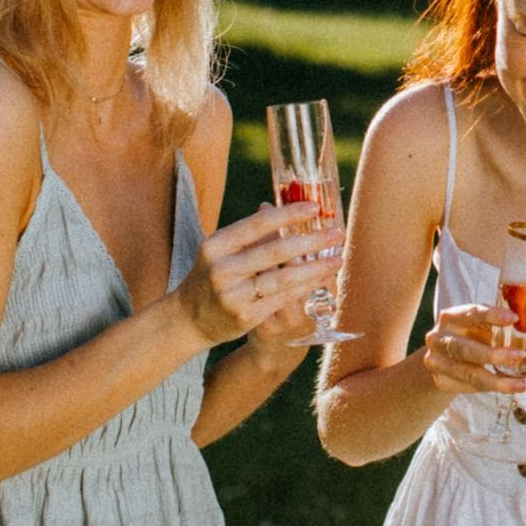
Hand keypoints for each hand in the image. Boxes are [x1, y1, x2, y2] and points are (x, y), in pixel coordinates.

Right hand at [174, 201, 342, 346]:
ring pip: (283, 279)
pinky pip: (282, 299)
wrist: (187, 320)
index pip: (256, 225)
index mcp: (216, 246)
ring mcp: (233, 296)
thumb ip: (249, 232)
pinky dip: (305, 288)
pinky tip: (322, 280)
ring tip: (338, 258)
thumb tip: (280, 205)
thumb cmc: (212, 277)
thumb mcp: (221, 250)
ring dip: (315, 268)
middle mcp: (222, 270)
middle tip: (337, 233)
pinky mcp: (245, 317)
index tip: (315, 207)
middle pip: (275, 251)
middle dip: (310, 241)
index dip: (287, 214)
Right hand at [420, 304, 525, 395]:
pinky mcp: (441, 381)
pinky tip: (509, 387)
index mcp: (451, 317)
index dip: (492, 315)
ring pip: (468, 373)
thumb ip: (509, 332)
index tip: (514, 318)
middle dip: (493, 354)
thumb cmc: (472, 337)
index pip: (471, 313)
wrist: (443, 359)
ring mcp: (436, 361)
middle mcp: (438, 338)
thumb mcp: (484, 328)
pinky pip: (469, 387)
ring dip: (497, 381)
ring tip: (521, 384)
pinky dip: (491, 387)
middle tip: (519, 357)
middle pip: (464, 348)